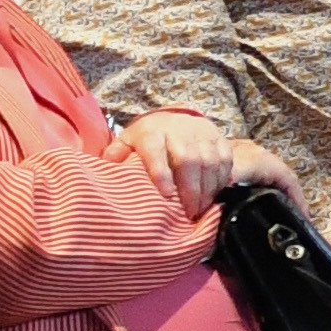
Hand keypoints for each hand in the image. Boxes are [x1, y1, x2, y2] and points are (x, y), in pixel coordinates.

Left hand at [118, 109, 244, 207]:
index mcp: (152, 131)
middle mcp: (179, 129)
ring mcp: (202, 132)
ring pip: (209, 161)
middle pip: (188, 158)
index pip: (155, 150)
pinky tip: (214, 195)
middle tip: (189, 211)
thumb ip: (117, 155)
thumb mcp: (128, 141)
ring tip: (201, 208)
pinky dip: (221, 179)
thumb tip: (104, 173)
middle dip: (190, 188)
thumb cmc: (148, 138)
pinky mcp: (219, 137)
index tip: (165, 194)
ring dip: (207, 188)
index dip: (160, 172)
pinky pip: (226, 159)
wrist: (175, 118)